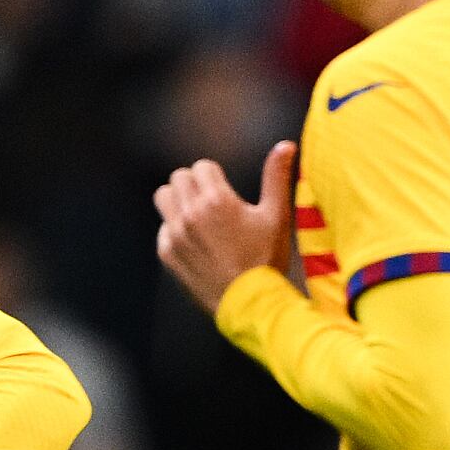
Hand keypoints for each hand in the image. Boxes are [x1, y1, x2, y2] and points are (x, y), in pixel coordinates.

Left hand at [154, 142, 301, 311]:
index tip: (226, 192)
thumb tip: (286, 145)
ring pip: (164, 197)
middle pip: (180, 177)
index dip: (216, 176)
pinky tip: (196, 242)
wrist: (250, 304)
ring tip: (197, 214)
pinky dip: (175, 229)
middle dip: (195, 184)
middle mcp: (190, 213)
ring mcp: (175, 234)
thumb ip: (276, 177)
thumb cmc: (267, 259)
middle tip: (212, 201)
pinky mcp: (168, 253)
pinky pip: (163, 227)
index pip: (203, 166)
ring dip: (178, 200)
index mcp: (216, 200)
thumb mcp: (277, 217)